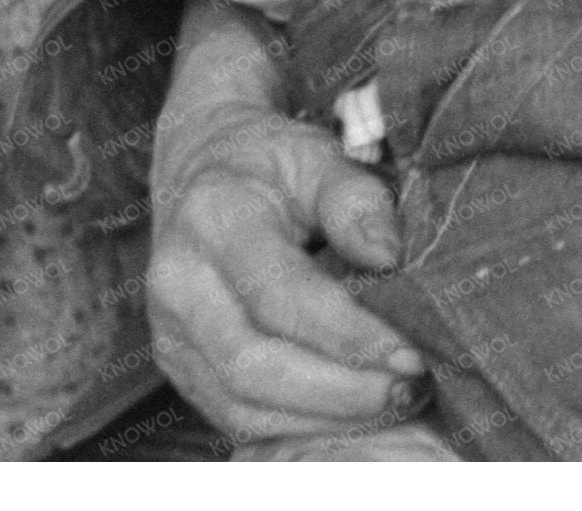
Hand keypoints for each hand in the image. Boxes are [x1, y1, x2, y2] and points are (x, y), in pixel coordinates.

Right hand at [143, 0, 427, 443]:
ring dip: (324, 419)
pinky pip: (234, 417)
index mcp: (213, 219)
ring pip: (241, 403)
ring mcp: (169, 332)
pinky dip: (297, 428)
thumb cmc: (268, 162)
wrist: (199, 166)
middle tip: (408, 391)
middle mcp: (178, 283)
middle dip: (339, 392)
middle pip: (254, 364)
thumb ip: (355, 198)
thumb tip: (389, 256)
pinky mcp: (178, 365)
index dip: (348, 335)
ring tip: (391, 406)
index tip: (411, 356)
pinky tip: (350, 418)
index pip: (280, 296)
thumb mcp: (315, 154)